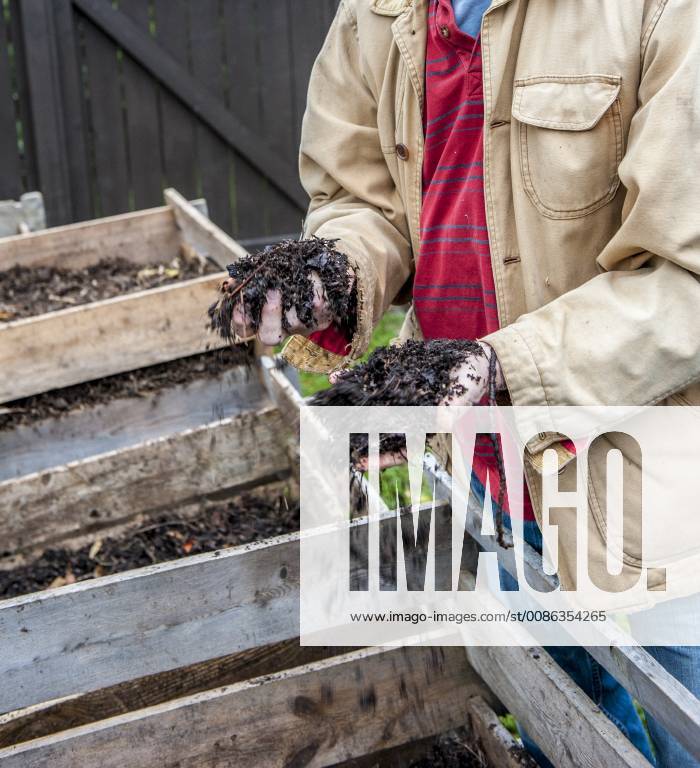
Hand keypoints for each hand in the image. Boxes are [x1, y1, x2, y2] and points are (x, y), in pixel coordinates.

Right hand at [225, 271, 341, 345]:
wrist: (315, 268)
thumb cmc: (283, 272)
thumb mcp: (264, 273)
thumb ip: (249, 278)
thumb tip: (232, 284)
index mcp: (261, 318)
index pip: (244, 329)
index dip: (241, 321)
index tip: (241, 307)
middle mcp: (281, 327)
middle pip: (269, 336)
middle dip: (269, 314)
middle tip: (272, 292)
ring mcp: (302, 325)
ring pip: (296, 321)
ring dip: (293, 295)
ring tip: (295, 274)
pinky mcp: (322, 318)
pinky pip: (319, 306)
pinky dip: (316, 285)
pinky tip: (313, 271)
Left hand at [325, 341, 505, 470]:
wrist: (470, 357)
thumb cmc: (471, 382)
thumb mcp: (465, 395)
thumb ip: (454, 409)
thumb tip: (444, 422)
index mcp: (422, 428)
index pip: (399, 449)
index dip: (380, 458)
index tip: (359, 463)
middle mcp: (405, 414)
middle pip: (376, 429)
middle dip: (354, 434)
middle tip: (331, 438)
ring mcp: (396, 396)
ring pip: (367, 404)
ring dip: (347, 405)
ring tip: (326, 404)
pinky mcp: (392, 376)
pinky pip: (369, 379)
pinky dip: (353, 378)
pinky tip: (336, 376)